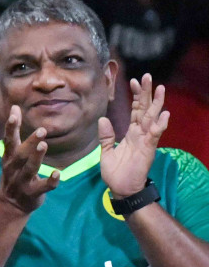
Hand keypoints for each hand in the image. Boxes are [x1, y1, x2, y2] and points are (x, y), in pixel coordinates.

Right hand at [0, 105, 59, 214]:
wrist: (10, 203)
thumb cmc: (14, 171)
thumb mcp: (11, 152)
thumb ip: (13, 131)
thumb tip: (14, 106)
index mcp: (8, 157)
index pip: (8, 140)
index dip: (11, 127)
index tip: (14, 113)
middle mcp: (13, 168)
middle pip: (20, 154)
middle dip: (30, 142)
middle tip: (42, 130)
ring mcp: (21, 181)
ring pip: (30, 169)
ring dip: (37, 157)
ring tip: (44, 145)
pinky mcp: (32, 193)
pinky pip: (42, 187)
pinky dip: (50, 181)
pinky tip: (57, 173)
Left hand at [99, 74, 167, 197]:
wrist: (121, 189)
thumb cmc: (116, 172)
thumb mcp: (106, 151)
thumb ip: (106, 136)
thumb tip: (103, 119)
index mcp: (131, 133)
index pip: (134, 110)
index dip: (135, 96)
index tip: (133, 80)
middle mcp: (140, 134)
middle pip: (145, 109)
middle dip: (147, 93)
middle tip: (148, 76)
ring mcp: (146, 140)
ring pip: (152, 118)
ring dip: (157, 104)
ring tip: (160, 88)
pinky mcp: (148, 149)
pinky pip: (155, 135)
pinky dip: (160, 124)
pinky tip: (164, 114)